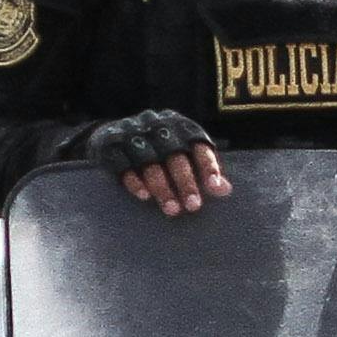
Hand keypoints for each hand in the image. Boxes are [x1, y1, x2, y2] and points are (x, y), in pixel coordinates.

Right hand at [86, 110, 223, 217]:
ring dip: (162, 188)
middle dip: (185, 183)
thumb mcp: (184, 153)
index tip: (215, 188)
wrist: (111, 132)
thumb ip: (203, 170)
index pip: (199, 146)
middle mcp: (159, 126)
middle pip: (175, 156)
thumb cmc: (160, 148)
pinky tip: (144, 196)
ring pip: (150, 162)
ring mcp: (133, 133)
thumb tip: (225, 190)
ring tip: (172, 210)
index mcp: (182, 127)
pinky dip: (134, 181)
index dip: (208, 167)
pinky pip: (122, 164)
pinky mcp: (111, 144)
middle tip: (193, 207)